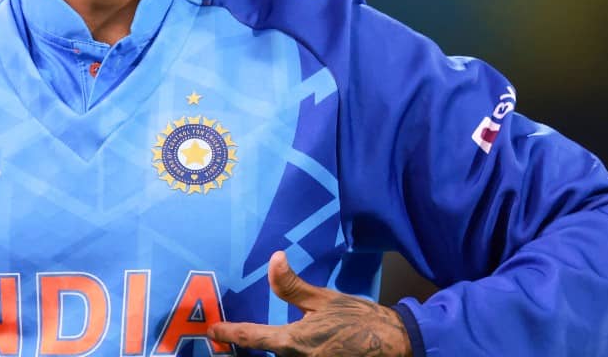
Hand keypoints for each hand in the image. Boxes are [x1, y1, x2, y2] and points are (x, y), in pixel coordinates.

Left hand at [208, 251, 411, 356]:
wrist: (395, 343)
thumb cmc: (360, 318)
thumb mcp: (325, 299)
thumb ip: (293, 286)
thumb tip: (274, 260)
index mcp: (295, 342)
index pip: (253, 337)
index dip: (229, 334)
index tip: (213, 331)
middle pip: (266, 352)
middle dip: (248, 343)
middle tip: (229, 335)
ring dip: (271, 346)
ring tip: (252, 336)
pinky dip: (288, 350)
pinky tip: (292, 342)